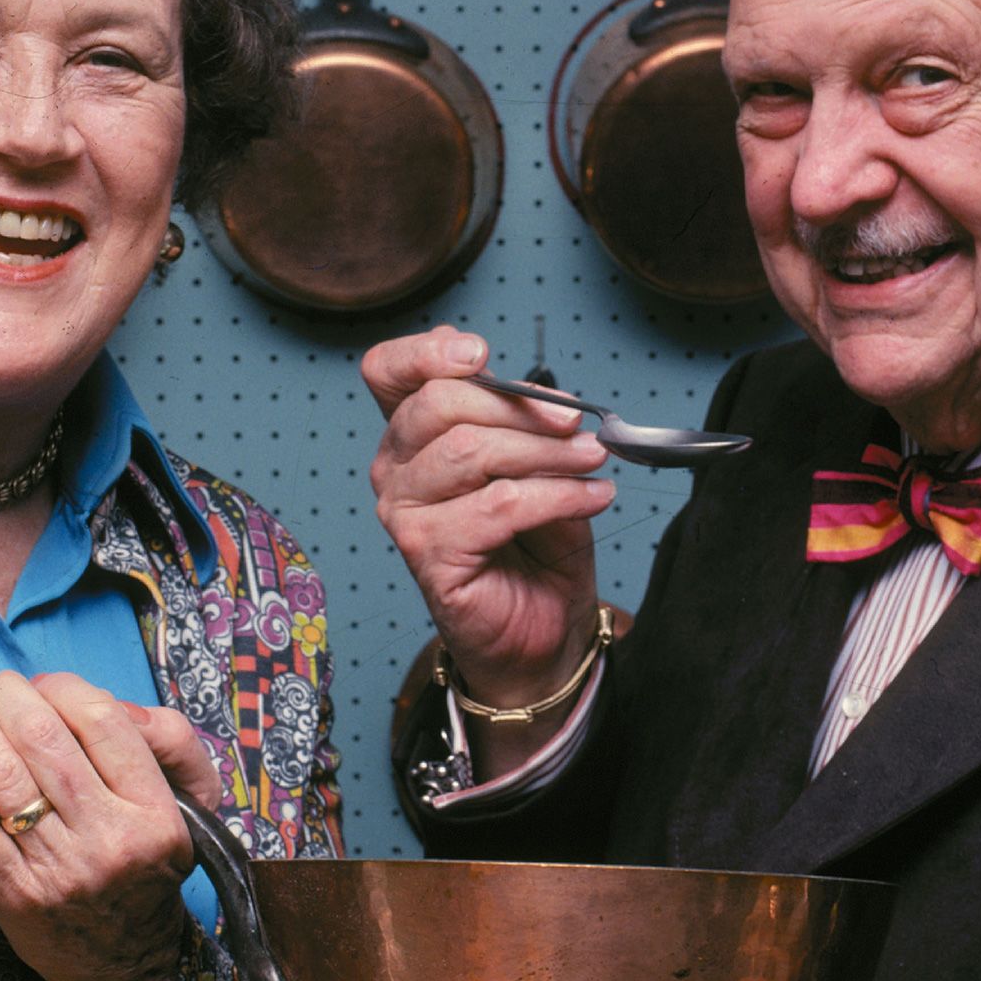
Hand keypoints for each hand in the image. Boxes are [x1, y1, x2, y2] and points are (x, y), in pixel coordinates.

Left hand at [0, 670, 215, 980]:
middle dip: (2, 694)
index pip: (102, 718)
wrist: (124, 965)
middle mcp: (110, 837)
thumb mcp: (172, 815)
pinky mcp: (15, 893)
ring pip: (0, 771)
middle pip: (42, 735)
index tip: (41, 686)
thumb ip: (145, 749)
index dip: (60, 686)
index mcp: (154, 811)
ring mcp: (60, 868)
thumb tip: (73, 693)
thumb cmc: (140, 876)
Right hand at [362, 325, 614, 717]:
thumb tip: (538, 389)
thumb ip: (521, 420)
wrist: (546, 628)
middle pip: (437, 403)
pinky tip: (592, 498)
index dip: (426, 352)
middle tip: (575, 423)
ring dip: (546, 453)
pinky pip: (497, 505)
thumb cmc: (536, 545)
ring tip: (592, 462)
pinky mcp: (428, 553)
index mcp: (413, 435)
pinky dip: (557, 495)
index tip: (481, 353)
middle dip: (517, 405)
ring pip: (470, 451)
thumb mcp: (536, 463)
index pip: (388, 372)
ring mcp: (404, 513)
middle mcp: (397, 470)